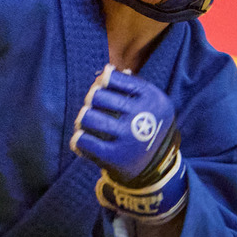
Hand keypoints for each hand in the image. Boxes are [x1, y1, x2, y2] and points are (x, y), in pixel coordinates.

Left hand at [70, 65, 187, 221]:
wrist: (157, 166)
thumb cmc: (147, 125)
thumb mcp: (150, 102)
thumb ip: (131, 85)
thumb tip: (105, 70)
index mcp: (152, 97)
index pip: (113, 78)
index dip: (101, 82)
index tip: (102, 89)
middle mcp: (141, 116)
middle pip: (97, 96)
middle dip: (91, 100)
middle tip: (91, 108)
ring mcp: (128, 137)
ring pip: (88, 117)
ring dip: (82, 119)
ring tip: (85, 123)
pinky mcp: (116, 157)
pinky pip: (84, 141)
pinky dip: (78, 139)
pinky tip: (82, 140)